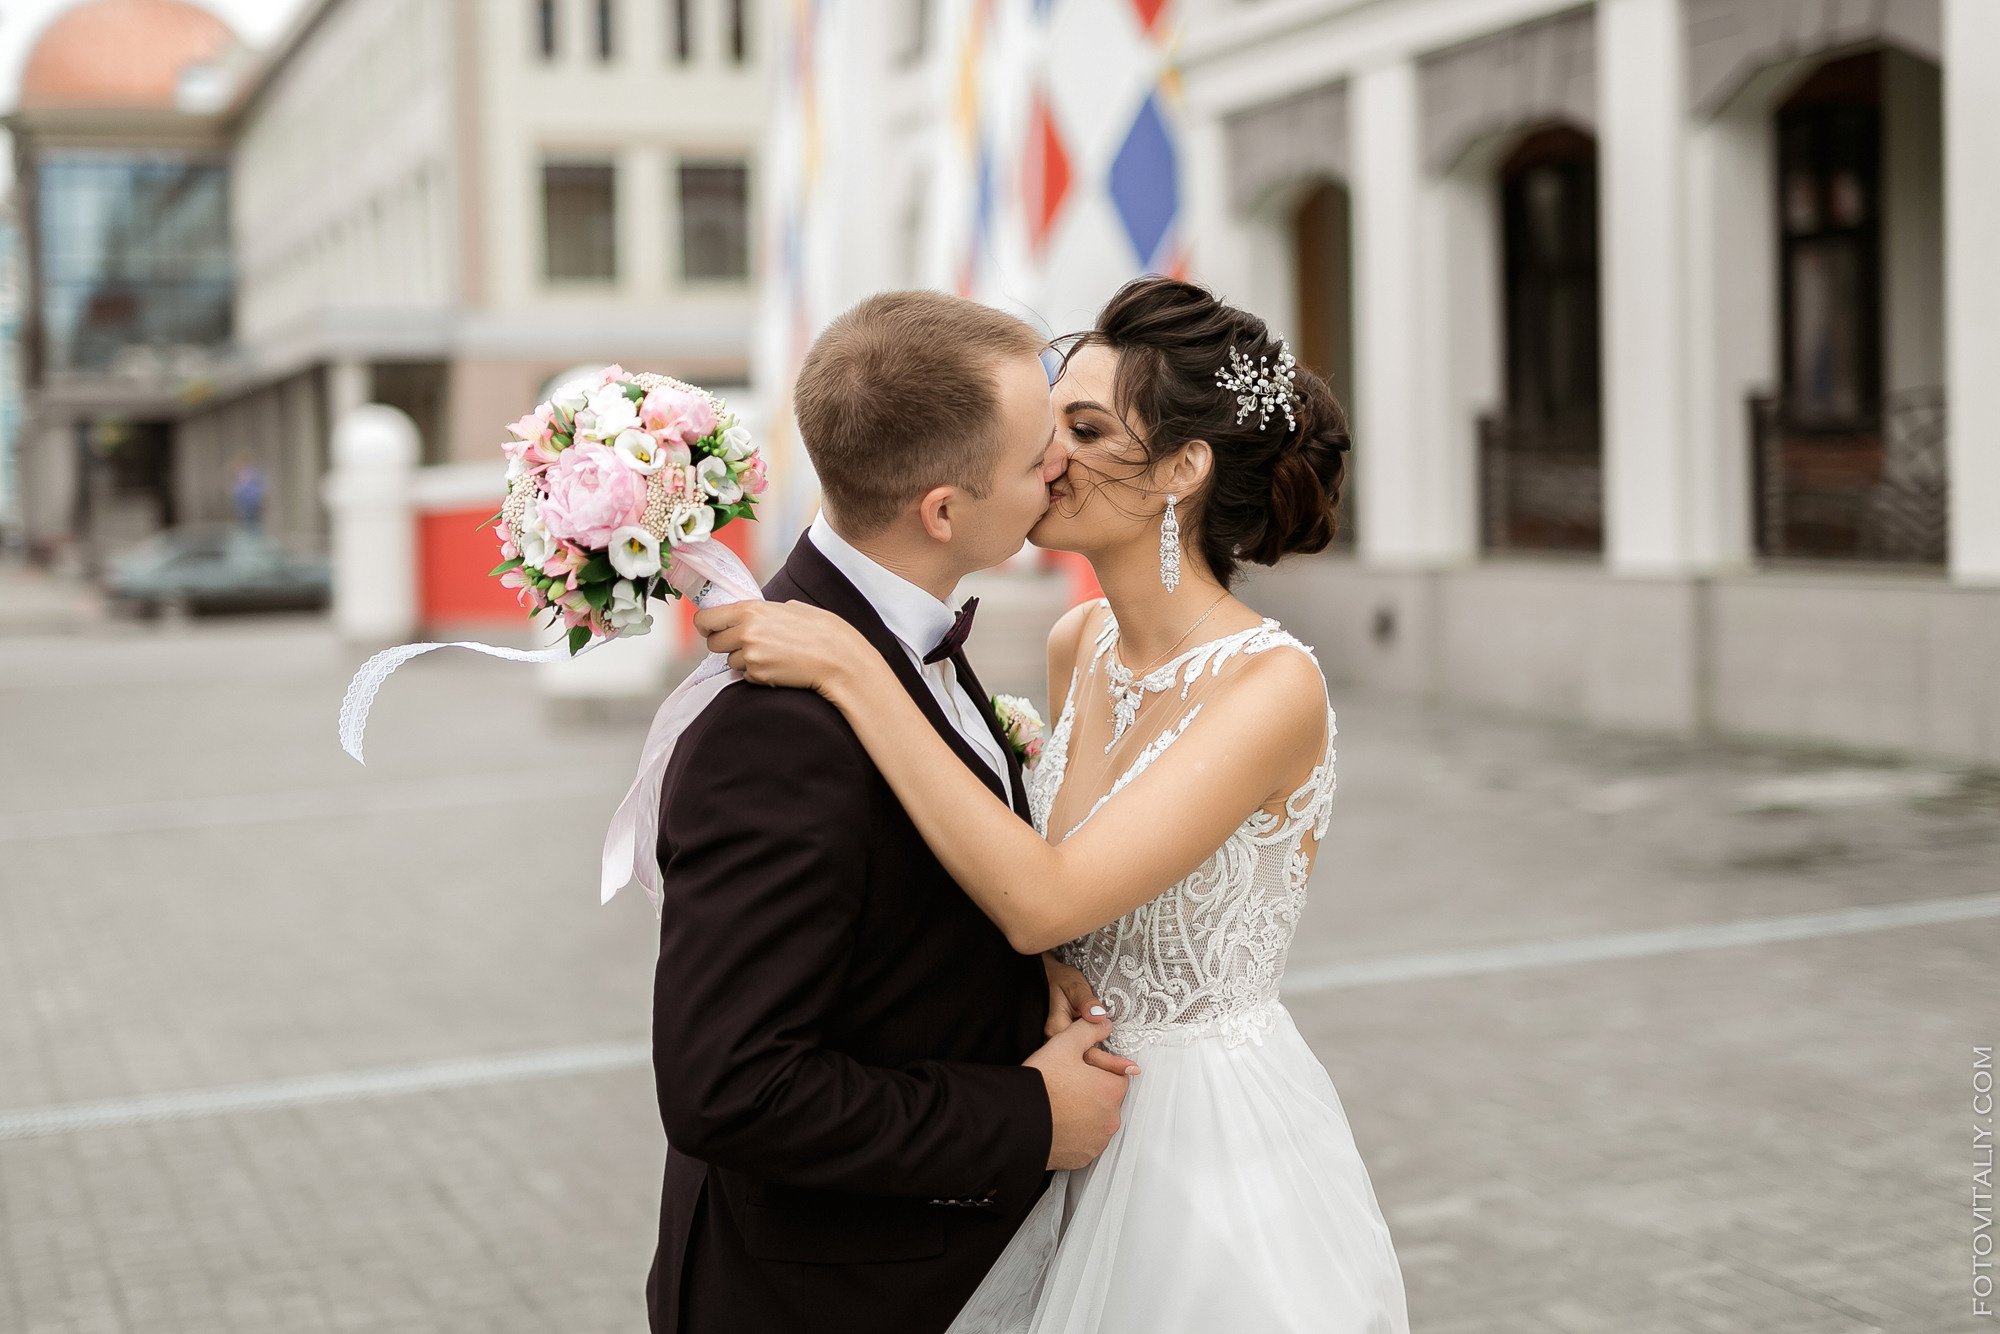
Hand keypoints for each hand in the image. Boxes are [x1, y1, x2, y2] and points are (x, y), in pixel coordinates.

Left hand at [694, 600, 875, 696]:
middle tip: (747, 644)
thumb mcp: (793, 608)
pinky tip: (779, 667)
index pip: (705, 619)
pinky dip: (757, 674)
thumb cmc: (823, 631)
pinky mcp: (758, 677)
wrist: (840, 660)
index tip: (711, 629)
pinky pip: (746, 676)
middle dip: (726, 645)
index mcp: (750, 610)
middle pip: (713, 644)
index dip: (706, 626)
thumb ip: (764, 611)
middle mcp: (745, 633)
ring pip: (731, 662)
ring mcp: (751, 657)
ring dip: (744, 661)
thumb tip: (750, 615)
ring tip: (771, 655)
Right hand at [1024, 1012, 1137, 1169]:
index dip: (1101, 1068)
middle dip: (1093, 1092)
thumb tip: (1103, 1023)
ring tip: (1061, 1104)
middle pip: (1109, 1099)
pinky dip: (1076, 1134)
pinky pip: (1085, 1142)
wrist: (1016, 1121)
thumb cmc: (1040, 1084)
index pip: (1119, 1075)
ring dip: (1086, 1114)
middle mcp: (1111, 1119)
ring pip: (1098, 1121)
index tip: (1084, 1068)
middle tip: (1067, 1084)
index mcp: (1112, 1090)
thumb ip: (1089, 1029)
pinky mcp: (1083, 1157)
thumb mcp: (1064, 1043)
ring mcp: (1097, 1141)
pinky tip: (1058, 1122)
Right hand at [1042, 955, 1129, 1074]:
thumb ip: (1087, 1001)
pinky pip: (1078, 1062)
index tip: (1127, 1066)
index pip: (1084, 1051)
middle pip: (1083, 1064)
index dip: (1107, 1061)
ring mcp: (1057, 1047)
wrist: (1049, 980)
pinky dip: (1094, 1068)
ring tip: (1124, 1073)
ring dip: (1102, 1072)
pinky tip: (1107, 1071)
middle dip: (1108, 1071)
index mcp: (1057, 1028)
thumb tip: (1098, 1015)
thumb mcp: (1075, 986)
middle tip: (1132, 1071)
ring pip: (1080, 1067)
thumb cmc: (1061, 982)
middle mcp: (1055, 1042)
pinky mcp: (1062, 1048)